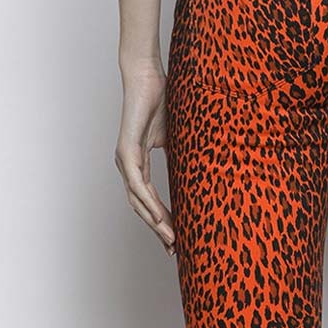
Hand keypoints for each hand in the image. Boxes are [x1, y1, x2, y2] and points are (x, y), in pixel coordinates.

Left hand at [115, 65, 175, 255]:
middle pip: (142, 207)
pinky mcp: (126, 151)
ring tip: (170, 239)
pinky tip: (159, 217)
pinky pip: (137, 184)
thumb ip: (183, 157)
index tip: (177, 239)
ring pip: (138, 201)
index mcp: (139, 163)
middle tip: (174, 249)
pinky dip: (148, 202)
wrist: (147, 77)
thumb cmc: (161, 101)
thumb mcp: (176, 137)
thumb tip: (203, 171)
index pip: (150, 200)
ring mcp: (125, 159)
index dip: (163, 221)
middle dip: (159, 230)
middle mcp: (128, 165)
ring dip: (154, 222)